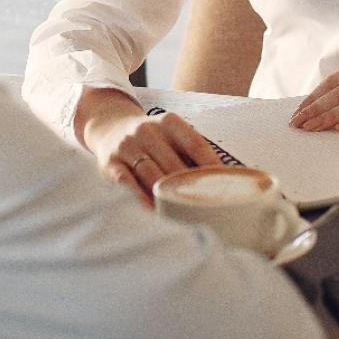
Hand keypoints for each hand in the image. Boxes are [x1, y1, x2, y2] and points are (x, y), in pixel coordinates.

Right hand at [77, 87, 225, 205]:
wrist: (109, 127)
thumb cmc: (152, 139)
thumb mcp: (171, 134)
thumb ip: (194, 153)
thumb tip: (229, 179)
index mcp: (169, 122)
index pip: (195, 144)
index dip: (212, 167)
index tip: (227, 186)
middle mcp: (147, 131)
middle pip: (174, 164)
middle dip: (190, 188)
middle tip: (208, 210)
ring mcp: (127, 146)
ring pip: (151, 175)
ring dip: (167, 197)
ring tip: (184, 216)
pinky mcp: (110, 163)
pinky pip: (126, 183)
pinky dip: (140, 198)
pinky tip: (152, 212)